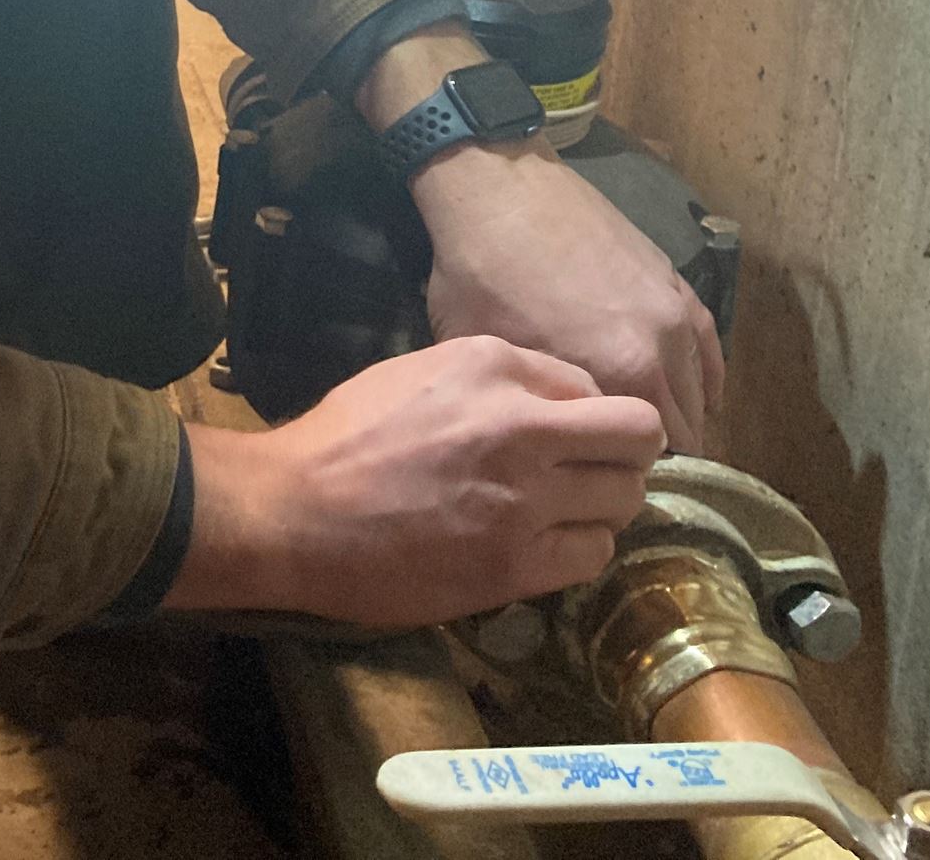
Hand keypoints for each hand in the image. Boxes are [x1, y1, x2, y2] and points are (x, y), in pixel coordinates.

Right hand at [164, 336, 664, 626]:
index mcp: (492, 366)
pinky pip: (594, 554)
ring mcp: (523, 497)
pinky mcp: (516, 563)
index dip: (589, 420)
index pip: (597, 388)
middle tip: (593, 477)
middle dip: (624, 457)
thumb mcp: (416, 372)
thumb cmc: (343, 438)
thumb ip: (496, 378)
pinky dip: (578, 551)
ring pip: (626, 499)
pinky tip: (541, 548)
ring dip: (602, 508)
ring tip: (562, 516)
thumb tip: (560, 401)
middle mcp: (521, 424)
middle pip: (637, 437)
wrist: (292, 511)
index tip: (570, 443)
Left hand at [357, 23, 723, 449]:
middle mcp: (662, 349)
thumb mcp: (492, 355)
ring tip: (642, 431)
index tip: (595, 477)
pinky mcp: (679, 283)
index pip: (637, 453)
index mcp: (617, 373)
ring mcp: (677, 313)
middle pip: (679, 430)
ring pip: (699, 394)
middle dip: (650, 451)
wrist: (500, 186)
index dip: (616, 470)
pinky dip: (702, 379)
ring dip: (678, 416)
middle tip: (617, 460)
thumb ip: (538, 407)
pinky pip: (710, 351)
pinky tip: (688, 395)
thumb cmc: (479, 272)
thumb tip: (548, 444)